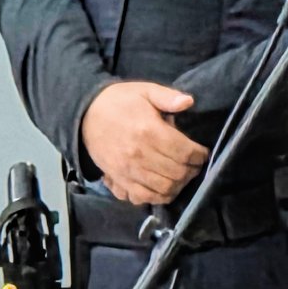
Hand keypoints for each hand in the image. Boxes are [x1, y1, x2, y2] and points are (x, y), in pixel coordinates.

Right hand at [81, 81, 208, 206]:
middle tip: (194, 164)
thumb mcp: (145, 91)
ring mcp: (128, 170)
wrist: (85, 114)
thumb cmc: (120, 101)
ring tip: (182, 175)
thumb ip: (168, 97)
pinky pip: (143, 197)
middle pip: (177, 173)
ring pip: (164, 188)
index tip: (202, 153)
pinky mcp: (118, 180)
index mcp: (149, 131)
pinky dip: (158, 196)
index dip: (199, 155)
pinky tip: (165, 187)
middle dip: (192, 170)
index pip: (185, 152)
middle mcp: (139, 155)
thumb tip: (189, 101)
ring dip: (178, 185)